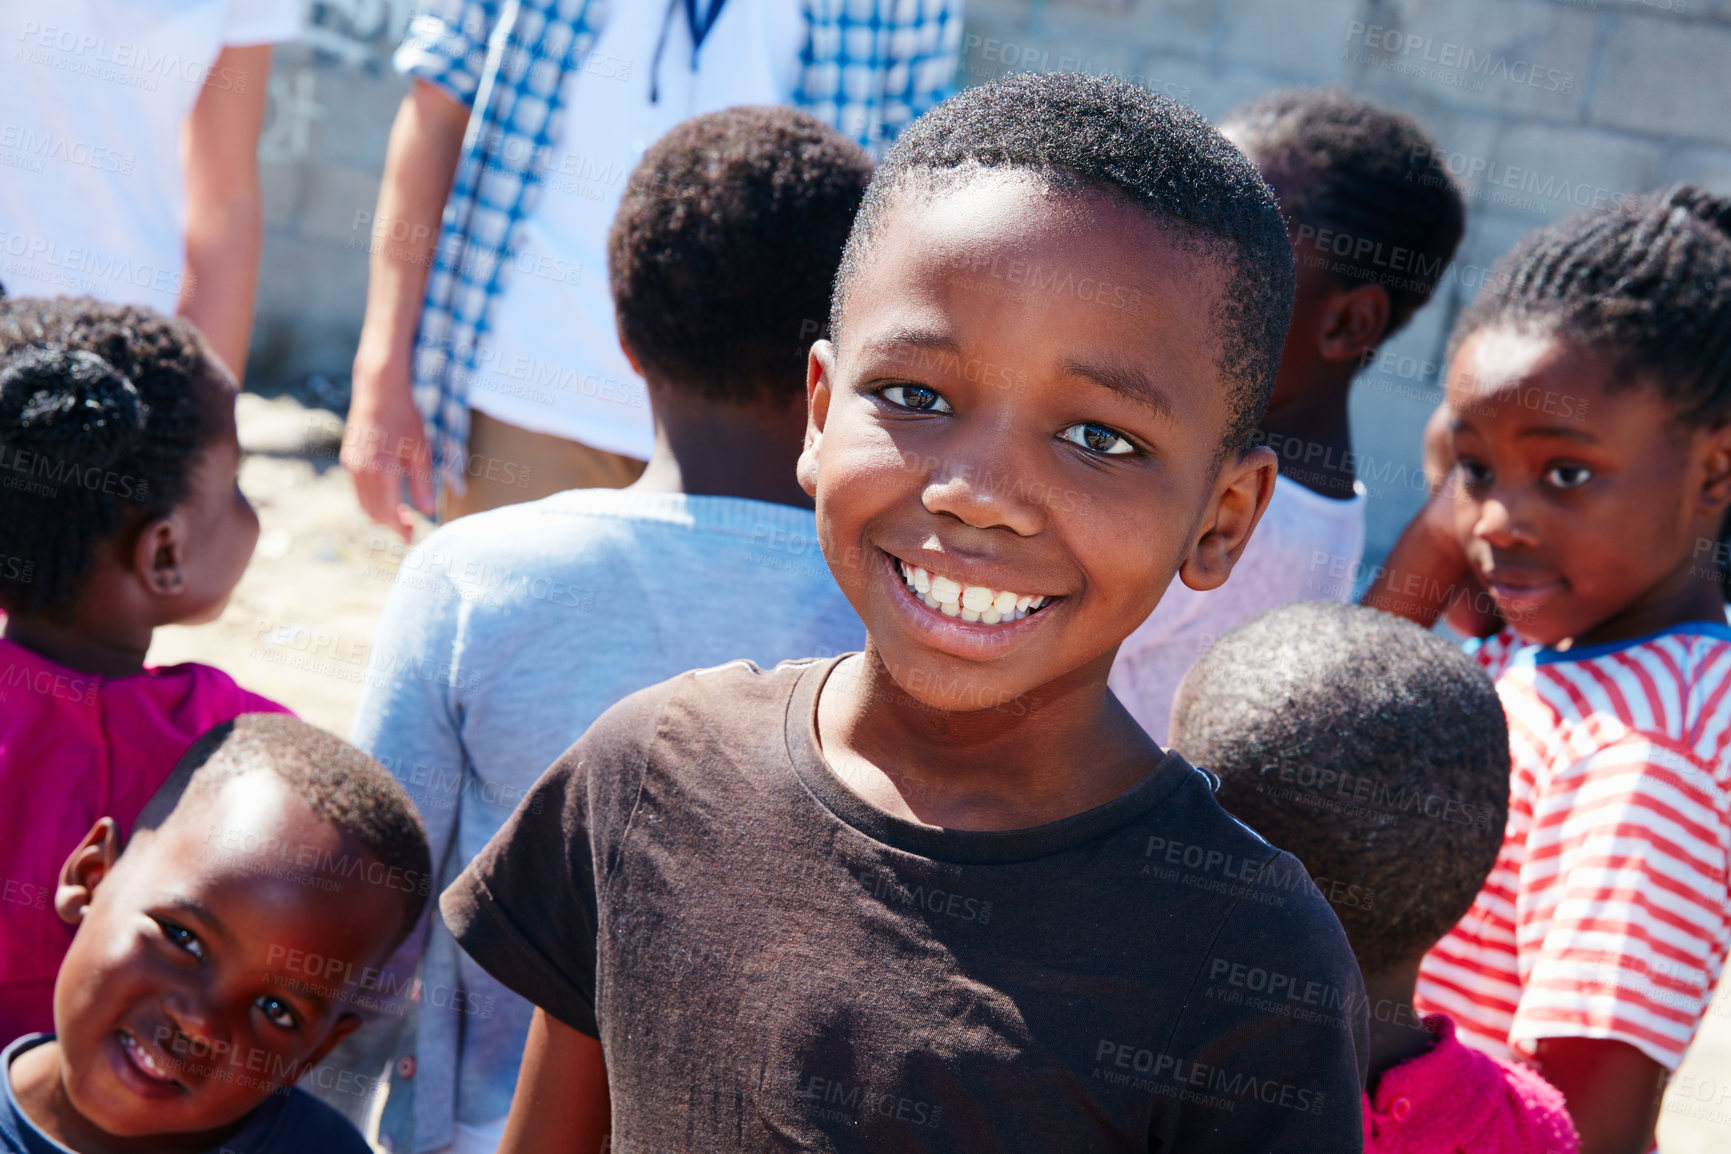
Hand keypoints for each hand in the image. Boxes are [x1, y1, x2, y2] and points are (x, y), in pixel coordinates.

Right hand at [343, 353, 434, 542]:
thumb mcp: (422, 450)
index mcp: (381, 470)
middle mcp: (361, 471)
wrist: (378, 389)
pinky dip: (372, 500)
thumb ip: (423, 483)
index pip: (388, 513)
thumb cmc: (405, 416)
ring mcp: (351, 465)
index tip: (411, 538)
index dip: (399, 530)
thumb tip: (427, 512)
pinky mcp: (348, 458)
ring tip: (402, 515)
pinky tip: (389, 496)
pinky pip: (358, 489)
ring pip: (363, 503)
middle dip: (390, 525)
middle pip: (372, 513)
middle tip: (410, 528)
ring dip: (380, 514)